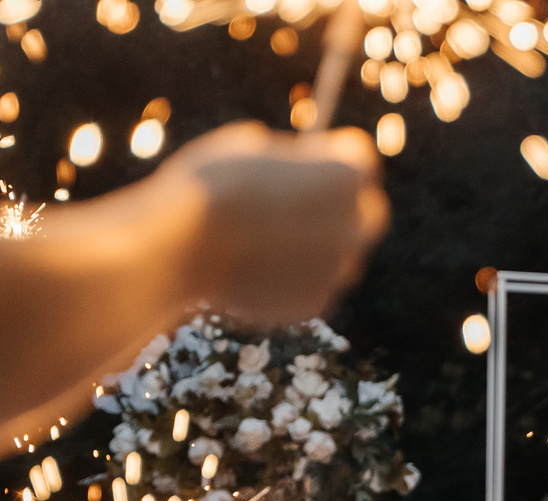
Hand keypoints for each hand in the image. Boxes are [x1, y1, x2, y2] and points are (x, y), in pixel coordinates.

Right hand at [165, 123, 389, 326]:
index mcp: (346, 175)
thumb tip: (293, 171)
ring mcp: (338, 270)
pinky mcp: (314, 304)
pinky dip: (294, 276)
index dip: (334, 156)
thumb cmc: (209, 186)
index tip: (315, 159)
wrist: (180, 249)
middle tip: (304, 201)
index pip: (362, 161)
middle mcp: (356, 225)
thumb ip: (286, 159)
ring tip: (270, 235)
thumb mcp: (248, 147)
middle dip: (340, 207)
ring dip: (318, 245)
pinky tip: (257, 265)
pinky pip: (312, 284)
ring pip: (341, 254)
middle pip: (368, 213)